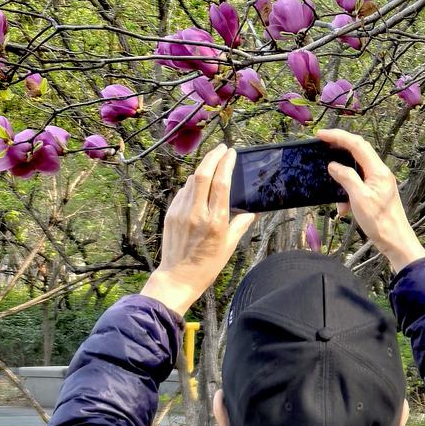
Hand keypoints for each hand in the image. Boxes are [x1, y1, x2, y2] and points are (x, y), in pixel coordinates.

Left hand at [143, 146, 254, 316]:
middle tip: (221, 148)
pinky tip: (199, 186)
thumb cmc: (207, 264)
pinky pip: (183, 192)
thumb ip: (241, 224)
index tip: (231, 152)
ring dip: (202, 169)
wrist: (178, 277)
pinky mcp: (171, 214)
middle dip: (213, 156)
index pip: (221, 182)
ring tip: (212, 164)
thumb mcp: (230, 246)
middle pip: (203, 174)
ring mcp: (181, 212)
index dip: (226, 163)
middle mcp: (197, 213)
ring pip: (192, 180)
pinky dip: (192, 185)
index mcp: (215, 220)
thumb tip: (253, 210)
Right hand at [320, 129, 424, 272]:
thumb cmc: (380, 222)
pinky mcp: (376, 191)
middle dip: (339, 148)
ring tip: (335, 193)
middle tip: (322, 145)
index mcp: (378, 170)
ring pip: (356, 169)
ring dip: (342, 177)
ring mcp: (379, 181)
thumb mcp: (359, 198)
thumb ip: (346, 178)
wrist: (396, 241)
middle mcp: (380, 172)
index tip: (321, 135)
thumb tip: (333, 165)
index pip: (357, 144)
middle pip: (358, 151)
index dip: (338, 136)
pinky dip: (347, 192)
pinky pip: (358, 184)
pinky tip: (343, 208)